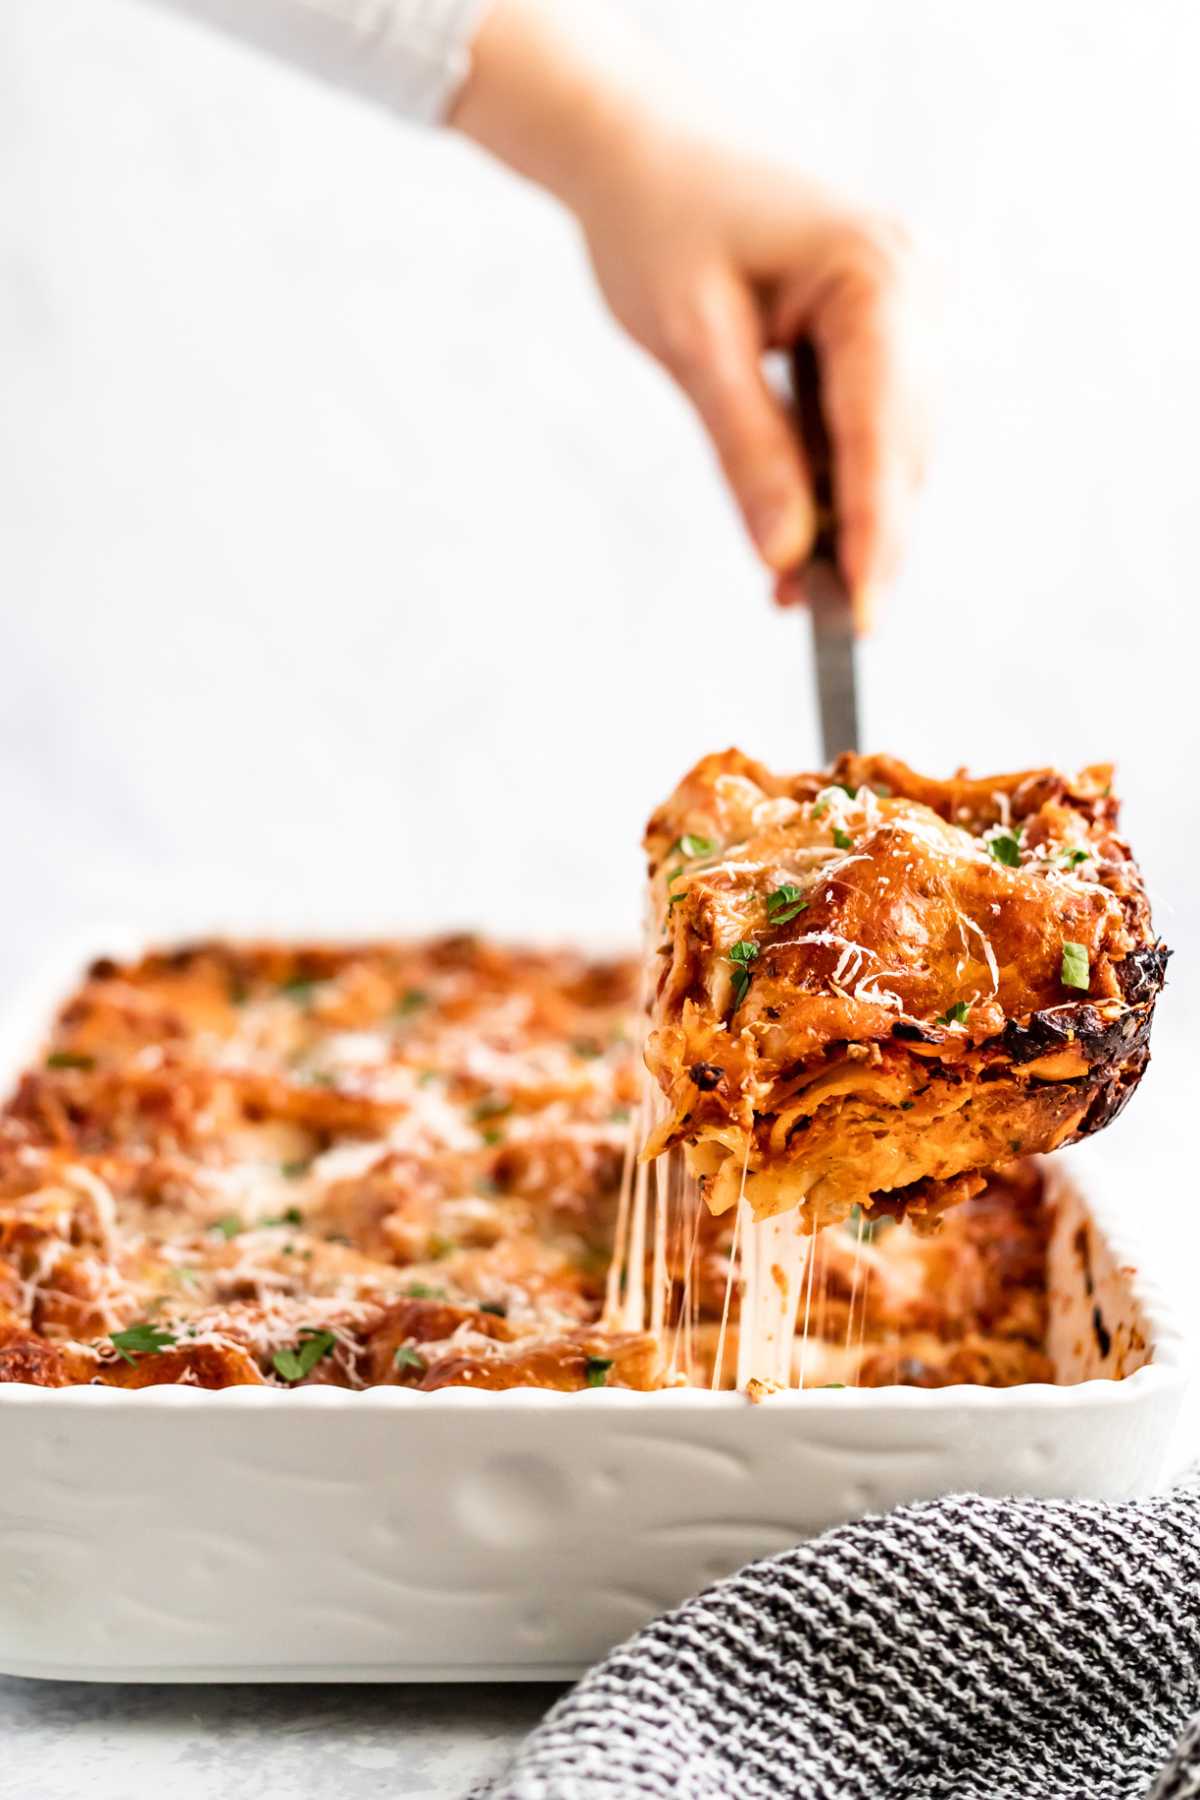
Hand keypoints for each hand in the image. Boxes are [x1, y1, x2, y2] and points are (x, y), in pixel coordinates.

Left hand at [452, 1, 931, 631]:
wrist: (643, 154)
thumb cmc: (659, 225)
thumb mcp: (692, 344)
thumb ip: (748, 451)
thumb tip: (789, 555)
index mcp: (877, 274)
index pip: (885, 432)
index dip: (875, 535)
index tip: (864, 620)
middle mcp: (913, 287)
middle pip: (903, 450)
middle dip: (862, 539)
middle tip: (817, 624)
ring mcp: (906, 307)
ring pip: (891, 448)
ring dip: (846, 521)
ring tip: (793, 591)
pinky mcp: (880, 330)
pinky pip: (867, 425)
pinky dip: (833, 482)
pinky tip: (794, 536)